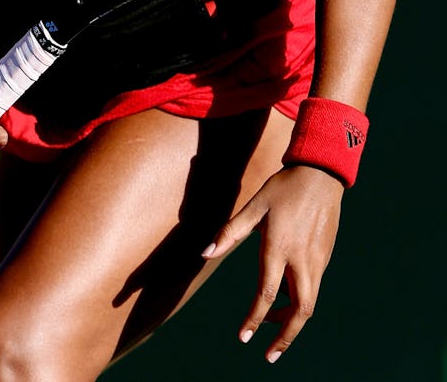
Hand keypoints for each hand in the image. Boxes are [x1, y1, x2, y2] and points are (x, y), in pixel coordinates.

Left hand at [202, 164, 344, 362]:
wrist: (320, 174)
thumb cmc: (283, 188)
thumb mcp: (254, 206)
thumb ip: (230, 232)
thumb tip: (204, 253)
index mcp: (279, 247)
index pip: (266, 293)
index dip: (254, 318)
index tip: (244, 338)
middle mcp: (302, 260)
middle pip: (300, 311)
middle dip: (285, 337)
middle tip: (269, 355)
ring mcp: (317, 261)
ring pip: (309, 303)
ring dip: (291, 320)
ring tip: (271, 323)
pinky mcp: (325, 258)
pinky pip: (313, 288)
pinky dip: (299, 301)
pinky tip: (285, 295)